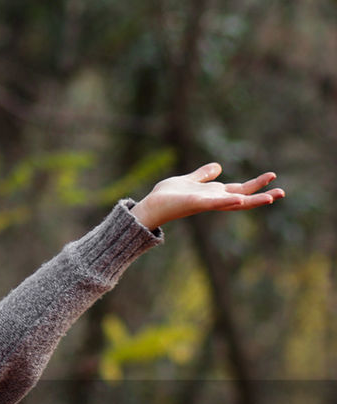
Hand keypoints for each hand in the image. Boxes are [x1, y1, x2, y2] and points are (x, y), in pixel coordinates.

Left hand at [130, 162, 283, 229]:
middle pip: (242, 197)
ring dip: (251, 201)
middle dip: (261, 195)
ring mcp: (205, 203)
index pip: (239, 189)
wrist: (151, 206)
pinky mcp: (195, 203)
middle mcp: (212, 200)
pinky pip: (213, 203)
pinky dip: (225, 201)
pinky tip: (238, 200)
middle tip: (282, 192)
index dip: (255, 184)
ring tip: (270, 198)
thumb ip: (204, 175)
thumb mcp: (189, 180)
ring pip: (232, 203)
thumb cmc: (167, 196)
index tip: (273, 176)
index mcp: (213, 193)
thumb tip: (219, 167)